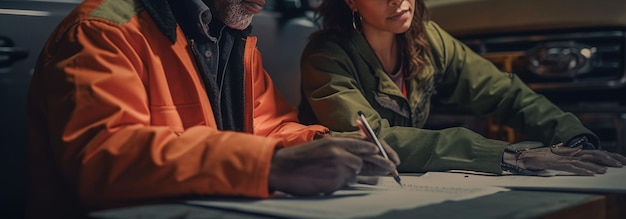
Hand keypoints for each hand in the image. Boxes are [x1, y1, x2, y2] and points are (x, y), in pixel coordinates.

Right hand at [268, 137, 396, 195]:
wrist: (282, 168)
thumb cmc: (300, 158)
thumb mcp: (323, 146)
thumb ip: (342, 149)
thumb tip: (362, 158)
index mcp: (337, 141)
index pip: (366, 144)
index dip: (380, 151)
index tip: (388, 157)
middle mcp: (340, 152)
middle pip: (367, 160)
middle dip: (381, 165)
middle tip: (393, 170)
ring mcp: (338, 168)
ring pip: (356, 174)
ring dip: (351, 176)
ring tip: (337, 174)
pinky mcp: (335, 181)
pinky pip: (346, 184)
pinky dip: (340, 183)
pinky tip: (329, 179)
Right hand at [503, 143, 624, 175]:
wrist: (522, 156)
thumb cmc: (535, 155)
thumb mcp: (551, 151)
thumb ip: (564, 149)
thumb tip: (577, 148)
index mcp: (565, 152)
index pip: (584, 154)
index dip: (596, 158)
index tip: (607, 161)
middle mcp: (564, 154)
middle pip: (585, 158)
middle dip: (598, 162)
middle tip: (611, 166)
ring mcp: (560, 159)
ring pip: (580, 163)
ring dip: (592, 168)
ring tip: (603, 171)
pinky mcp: (555, 164)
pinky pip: (571, 168)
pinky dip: (581, 170)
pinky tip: (589, 173)